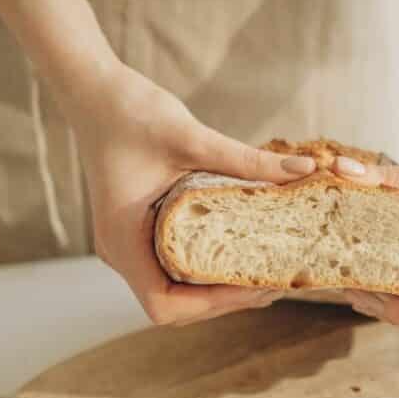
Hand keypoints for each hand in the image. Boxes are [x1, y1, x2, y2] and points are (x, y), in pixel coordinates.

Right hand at [55, 63, 317, 324]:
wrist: (93, 91)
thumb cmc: (131, 111)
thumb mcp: (192, 136)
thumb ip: (247, 159)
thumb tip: (305, 169)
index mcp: (123, 239)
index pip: (164, 304)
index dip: (211, 304)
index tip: (253, 283)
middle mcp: (121, 251)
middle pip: (174, 306)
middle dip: (224, 299)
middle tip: (275, 279)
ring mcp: (128, 244)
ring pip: (174, 290)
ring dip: (217, 288)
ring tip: (265, 270)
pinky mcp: (138, 231)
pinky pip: (173, 266)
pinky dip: (206, 268)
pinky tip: (241, 251)